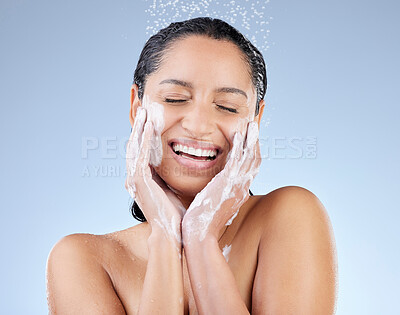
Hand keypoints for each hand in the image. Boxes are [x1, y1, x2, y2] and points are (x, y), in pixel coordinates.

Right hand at [125, 107, 184, 244]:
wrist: (175, 233)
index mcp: (144, 179)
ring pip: (134, 147)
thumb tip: (185, 163)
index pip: (142, 151)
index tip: (152, 118)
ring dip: (139, 128)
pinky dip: (143, 139)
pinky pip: (140, 154)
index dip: (144, 134)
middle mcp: (136, 177)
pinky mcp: (139, 181)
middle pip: (134, 145)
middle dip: (139, 126)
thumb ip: (172, 175)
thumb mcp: (173, 188)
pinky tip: (149, 125)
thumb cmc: (177, 213)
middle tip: (144, 108)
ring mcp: (135, 179)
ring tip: (144, 111)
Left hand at [181, 121, 260, 242]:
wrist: (199, 234)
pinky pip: (238, 161)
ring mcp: (236, 185)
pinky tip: (238, 134)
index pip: (249, 168)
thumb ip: (217, 192)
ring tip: (251, 125)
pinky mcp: (228, 184)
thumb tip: (213, 187)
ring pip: (250, 158)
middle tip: (254, 126)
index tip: (248, 139)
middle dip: (255, 143)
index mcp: (237, 191)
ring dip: (252, 140)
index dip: (251, 152)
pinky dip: (240, 147)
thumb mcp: (214, 203)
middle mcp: (241, 187)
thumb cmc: (202, 220)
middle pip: (254, 160)